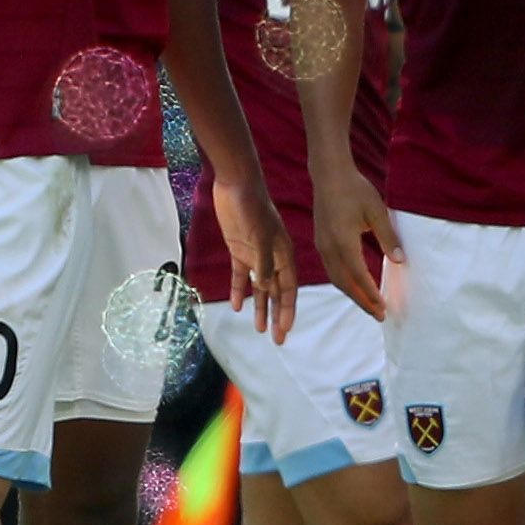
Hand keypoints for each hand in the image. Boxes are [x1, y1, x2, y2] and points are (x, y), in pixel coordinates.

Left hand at [208, 166, 297, 341]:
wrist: (236, 184)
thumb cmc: (252, 208)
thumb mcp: (259, 237)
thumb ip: (262, 263)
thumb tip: (264, 288)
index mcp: (284, 255)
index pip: (288, 289)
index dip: (287, 310)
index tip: (285, 330)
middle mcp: (273, 258)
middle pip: (276, 293)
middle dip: (276, 316)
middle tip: (277, 340)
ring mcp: (255, 255)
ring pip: (259, 287)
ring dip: (259, 307)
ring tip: (258, 329)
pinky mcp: (239, 249)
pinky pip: (240, 275)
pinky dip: (239, 290)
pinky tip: (237, 306)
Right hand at [307, 159, 400, 320]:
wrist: (329, 174)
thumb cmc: (355, 190)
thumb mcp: (377, 211)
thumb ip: (388, 237)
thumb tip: (399, 261)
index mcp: (343, 241)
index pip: (358, 276)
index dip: (371, 294)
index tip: (384, 308)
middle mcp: (329, 248)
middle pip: (345, 284)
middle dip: (362, 301)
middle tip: (379, 315)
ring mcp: (322, 246)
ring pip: (336, 279)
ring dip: (353, 294)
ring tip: (369, 305)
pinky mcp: (321, 242)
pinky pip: (332, 269)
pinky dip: (345, 282)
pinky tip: (355, 285)